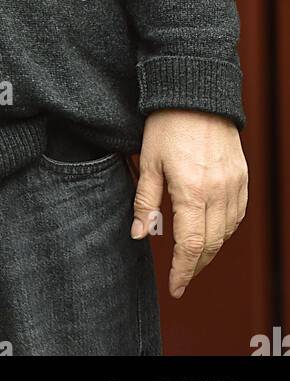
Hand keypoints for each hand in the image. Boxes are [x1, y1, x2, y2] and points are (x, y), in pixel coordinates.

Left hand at [130, 109, 247, 297]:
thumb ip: (145, 200)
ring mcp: (234, 185)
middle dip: (196, 266)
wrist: (196, 93)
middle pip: (212, 245)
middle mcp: (218, 192)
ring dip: (212, 250)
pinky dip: (226, 230)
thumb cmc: (167, 124)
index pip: (191, 245)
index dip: (183, 270)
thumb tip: (139, 234)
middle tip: (182, 278)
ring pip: (227, 232)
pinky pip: (238, 214)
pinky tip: (212, 232)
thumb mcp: (148, 161)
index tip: (175, 287)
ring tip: (193, 258)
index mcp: (191, 191)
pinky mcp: (241, 177)